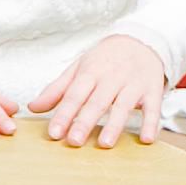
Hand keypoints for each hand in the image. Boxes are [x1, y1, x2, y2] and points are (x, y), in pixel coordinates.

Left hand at [30, 34, 170, 148]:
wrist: (140, 41)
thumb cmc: (104, 60)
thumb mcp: (79, 69)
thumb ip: (56, 90)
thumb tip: (32, 107)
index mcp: (90, 72)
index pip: (74, 95)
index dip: (64, 114)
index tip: (54, 133)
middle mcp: (111, 78)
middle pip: (97, 102)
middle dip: (85, 122)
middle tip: (74, 141)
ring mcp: (133, 84)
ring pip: (123, 105)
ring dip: (115, 125)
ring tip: (105, 144)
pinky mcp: (152, 90)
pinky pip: (153, 107)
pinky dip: (152, 123)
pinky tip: (147, 140)